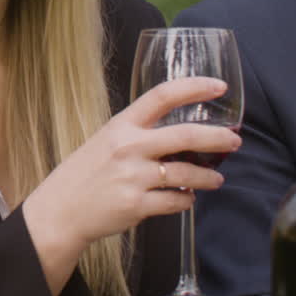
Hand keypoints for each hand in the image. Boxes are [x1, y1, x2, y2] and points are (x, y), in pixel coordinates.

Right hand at [22, 76, 240, 292]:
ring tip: (215, 180)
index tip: (218, 86)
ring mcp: (133, 177)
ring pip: (187, 174)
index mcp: (121, 125)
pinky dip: (187, 201)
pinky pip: (175, 202)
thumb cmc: (85, 173)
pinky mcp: (136, 205)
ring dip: (207, 178)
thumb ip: (138, 135)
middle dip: (217, 138)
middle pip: (185, 136)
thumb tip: (181, 137)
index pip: (162, 96)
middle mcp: (128, 147)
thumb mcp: (106, 141)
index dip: (194, 87)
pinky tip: (187, 198)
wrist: (61, 209)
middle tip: (234, 141)